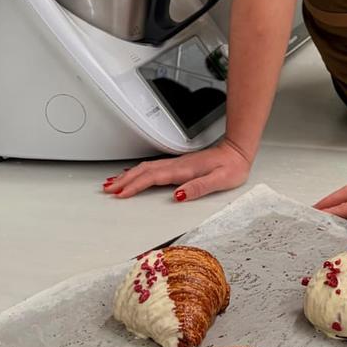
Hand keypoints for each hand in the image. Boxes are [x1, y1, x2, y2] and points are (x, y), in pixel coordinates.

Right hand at [103, 138, 251, 202]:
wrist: (238, 152)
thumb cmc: (232, 167)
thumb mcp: (220, 181)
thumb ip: (199, 187)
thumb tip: (178, 195)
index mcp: (184, 170)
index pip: (153, 178)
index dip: (135, 186)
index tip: (120, 194)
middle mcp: (177, 165)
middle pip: (144, 171)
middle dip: (124, 180)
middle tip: (108, 190)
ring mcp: (177, 163)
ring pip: (146, 168)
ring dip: (128, 175)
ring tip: (113, 183)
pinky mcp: (179, 165)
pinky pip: (152, 168)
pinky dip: (138, 171)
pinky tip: (134, 174)